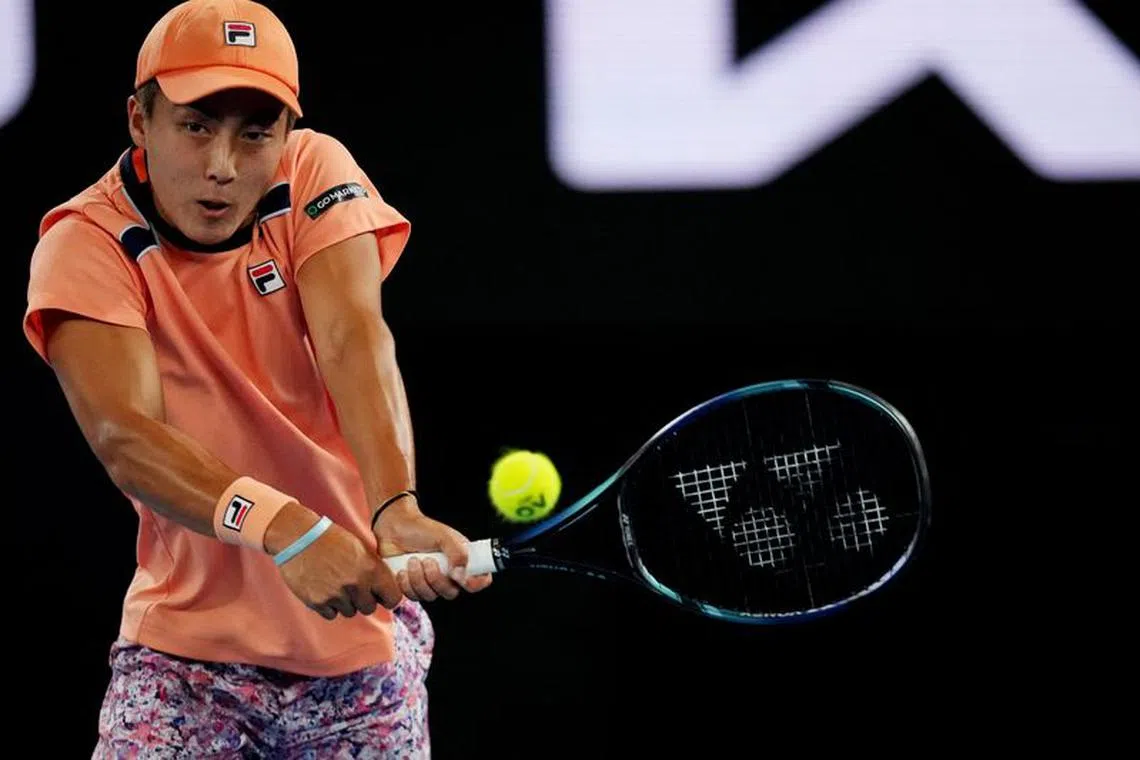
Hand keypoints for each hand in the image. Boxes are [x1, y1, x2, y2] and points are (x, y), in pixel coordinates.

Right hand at [267, 502, 402, 619]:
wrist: (298, 537)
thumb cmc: (330, 539)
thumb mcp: (360, 548)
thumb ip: (374, 569)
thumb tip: (384, 589)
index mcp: (371, 568)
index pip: (392, 599)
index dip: (386, 597)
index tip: (379, 595)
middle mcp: (356, 584)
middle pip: (369, 608)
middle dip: (363, 600)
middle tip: (352, 587)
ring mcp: (337, 595)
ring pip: (350, 612)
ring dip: (344, 602)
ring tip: (334, 583)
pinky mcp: (318, 602)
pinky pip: (331, 614)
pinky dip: (328, 606)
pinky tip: (323, 588)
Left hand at [374, 497, 493, 601]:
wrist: (394, 528)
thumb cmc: (421, 529)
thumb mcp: (444, 536)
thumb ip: (457, 553)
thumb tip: (460, 573)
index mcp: (461, 561)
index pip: (479, 580)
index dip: (475, 583)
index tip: (462, 577)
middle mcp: (449, 575)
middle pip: (451, 593)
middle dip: (436, 579)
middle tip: (427, 561)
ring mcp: (430, 583)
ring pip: (430, 596)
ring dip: (418, 579)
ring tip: (412, 560)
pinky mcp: (413, 588)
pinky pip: (413, 596)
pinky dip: (406, 583)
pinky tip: (403, 569)